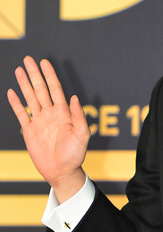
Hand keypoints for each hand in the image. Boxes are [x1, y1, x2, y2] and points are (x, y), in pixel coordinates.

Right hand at [7, 56, 89, 201]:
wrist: (62, 171)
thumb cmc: (75, 155)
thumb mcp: (82, 136)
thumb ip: (79, 117)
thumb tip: (74, 97)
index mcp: (64, 113)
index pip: (55, 89)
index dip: (49, 75)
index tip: (44, 62)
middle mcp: (50, 114)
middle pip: (41, 89)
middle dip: (34, 74)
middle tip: (28, 60)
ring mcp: (39, 121)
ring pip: (30, 98)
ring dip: (24, 84)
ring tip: (19, 70)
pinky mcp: (30, 131)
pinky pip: (21, 114)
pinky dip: (16, 103)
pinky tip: (12, 92)